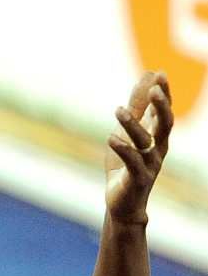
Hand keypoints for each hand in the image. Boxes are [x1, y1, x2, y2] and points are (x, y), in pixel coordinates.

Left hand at [104, 71, 173, 224]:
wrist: (123, 202)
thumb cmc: (126, 164)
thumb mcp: (129, 131)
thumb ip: (137, 106)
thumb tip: (147, 75)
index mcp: (158, 136)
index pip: (164, 111)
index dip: (163, 93)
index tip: (159, 73)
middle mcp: (158, 149)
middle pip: (165, 124)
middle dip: (161, 106)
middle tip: (155, 89)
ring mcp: (149, 164)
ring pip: (145, 142)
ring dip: (132, 124)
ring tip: (118, 110)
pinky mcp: (137, 179)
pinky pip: (132, 162)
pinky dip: (122, 149)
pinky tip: (111, 138)